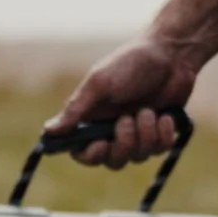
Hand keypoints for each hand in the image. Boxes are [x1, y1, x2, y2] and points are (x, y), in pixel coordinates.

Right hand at [43, 37, 196, 168]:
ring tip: (149, 110)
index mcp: (93, 118)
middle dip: (124, 144)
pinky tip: (165, 116)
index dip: (91, 155)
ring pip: (138, 157)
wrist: (171, 55)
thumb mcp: (99, 84)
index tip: (102, 144)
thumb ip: (75, 109)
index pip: (83, 153)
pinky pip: (159, 150)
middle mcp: (113, 130)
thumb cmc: (131, 64)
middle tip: (129, 119)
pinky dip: (164, 134)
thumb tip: (47, 131)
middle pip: (113, 161)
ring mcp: (138, 134)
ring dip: (145, 134)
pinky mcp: (159, 134)